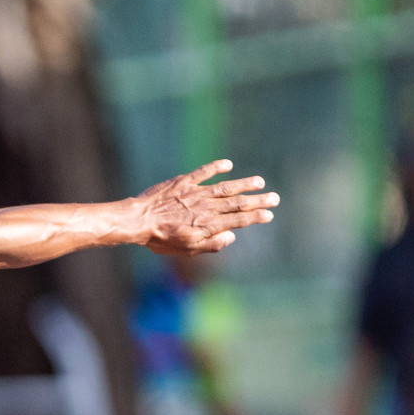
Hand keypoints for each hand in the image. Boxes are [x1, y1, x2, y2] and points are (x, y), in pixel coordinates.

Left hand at [134, 160, 278, 255]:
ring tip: (259, 182)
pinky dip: (216, 167)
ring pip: (225, 187)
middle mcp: (206, 207)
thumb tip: (232, 236)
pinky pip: (203, 172)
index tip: (269, 215)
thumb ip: (211, 244)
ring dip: (244, 184)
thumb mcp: (186, 250)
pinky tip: (228, 164)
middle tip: (275, 198)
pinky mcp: (183, 182)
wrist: (138, 221)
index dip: (255, 217)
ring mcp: (196, 193)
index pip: (238, 220)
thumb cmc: (161, 239)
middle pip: (237, 203)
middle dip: (258, 201)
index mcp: (208, 225)